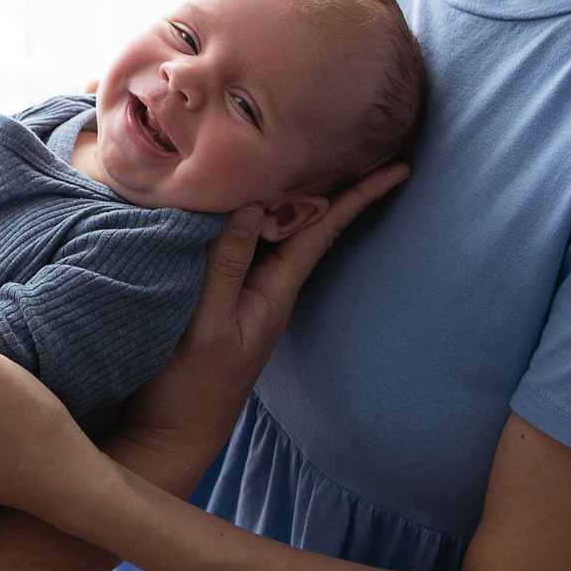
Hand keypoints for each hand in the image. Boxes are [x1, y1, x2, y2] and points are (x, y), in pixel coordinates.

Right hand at [112, 162, 409, 489]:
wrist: (171, 435)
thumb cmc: (189, 387)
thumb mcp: (206, 324)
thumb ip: (225, 264)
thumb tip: (251, 202)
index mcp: (275, 290)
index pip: (322, 229)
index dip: (359, 196)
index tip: (400, 167)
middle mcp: (267, 286)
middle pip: (302, 220)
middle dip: (327, 179)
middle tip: (354, 135)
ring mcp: (244, 291)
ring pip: (271, 227)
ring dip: (284, 191)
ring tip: (302, 148)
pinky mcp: (218, 295)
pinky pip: (241, 241)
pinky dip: (244, 212)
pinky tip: (238, 195)